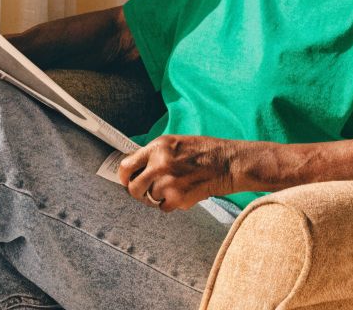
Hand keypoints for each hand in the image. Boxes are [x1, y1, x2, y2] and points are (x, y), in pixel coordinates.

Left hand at [118, 134, 236, 211]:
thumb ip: (155, 154)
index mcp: (157, 147)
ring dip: (160, 197)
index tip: (126, 180)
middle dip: (139, 192)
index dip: (124, 176)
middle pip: (133, 188)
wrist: (229, 163)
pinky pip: (164, 208)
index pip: (126, 165)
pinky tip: (185, 192)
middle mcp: (159, 164)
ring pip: (150, 199)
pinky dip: (172, 204)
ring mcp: (167, 183)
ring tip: (176, 186)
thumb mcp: (175, 143)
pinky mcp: (177, 198)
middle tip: (148, 190)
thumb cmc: (205, 151)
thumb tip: (136, 168)